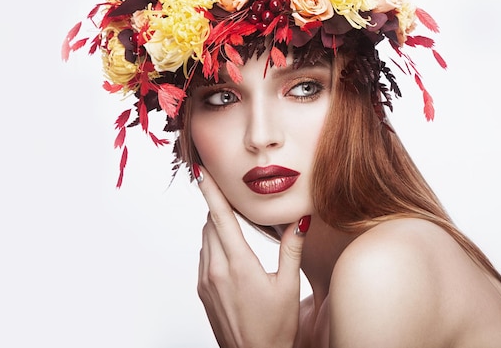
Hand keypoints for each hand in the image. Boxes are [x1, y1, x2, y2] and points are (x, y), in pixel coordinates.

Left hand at [195, 165, 309, 347]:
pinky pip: (204, 257)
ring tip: (236, 227)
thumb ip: (291, 249)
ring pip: (206, 240)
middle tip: (233, 198)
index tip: (200, 171)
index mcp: (238, 264)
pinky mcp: (202, 291)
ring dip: (217, 228)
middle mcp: (216, 270)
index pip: (220, 217)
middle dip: (221, 208)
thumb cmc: (275, 328)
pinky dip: (214, 246)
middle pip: (211, 224)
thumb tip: (300, 219)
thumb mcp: (289, 287)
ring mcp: (206, 281)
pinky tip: (232, 255)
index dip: (210, 190)